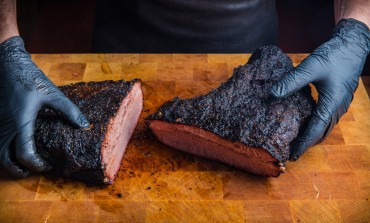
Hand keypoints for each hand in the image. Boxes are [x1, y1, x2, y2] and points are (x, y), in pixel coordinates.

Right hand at [0, 36, 89, 176]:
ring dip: (8, 164)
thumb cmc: (29, 77)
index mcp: (20, 122)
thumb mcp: (52, 93)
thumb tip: (84, 125)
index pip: (24, 155)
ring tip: (23, 164)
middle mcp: (5, 127)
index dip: (37, 165)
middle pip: (5, 161)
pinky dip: (3, 152)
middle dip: (18, 171)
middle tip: (33, 170)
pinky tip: (14, 148)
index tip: (47, 165)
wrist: (7, 63)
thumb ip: (69, 111)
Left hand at [270, 19, 369, 160]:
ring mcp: (339, 104)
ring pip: (325, 126)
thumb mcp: (310, 67)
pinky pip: (327, 118)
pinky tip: (304, 121)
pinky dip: (316, 124)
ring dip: (312, 135)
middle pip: (322, 132)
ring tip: (296, 140)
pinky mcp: (337, 98)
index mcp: (332, 104)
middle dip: (307, 143)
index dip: (304, 144)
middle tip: (291, 151)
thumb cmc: (334, 55)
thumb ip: (291, 82)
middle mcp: (337, 108)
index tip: (292, 155)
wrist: (353, 44)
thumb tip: (272, 95)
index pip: (316, 131)